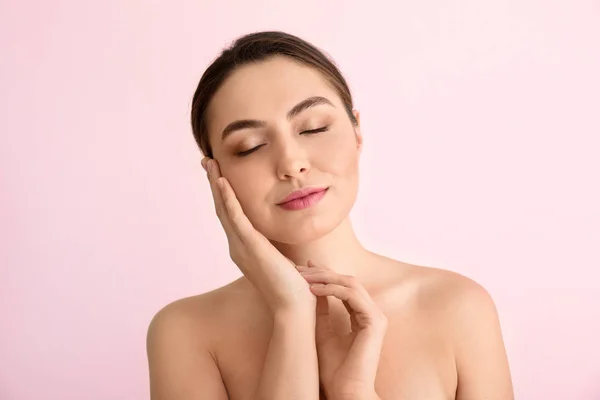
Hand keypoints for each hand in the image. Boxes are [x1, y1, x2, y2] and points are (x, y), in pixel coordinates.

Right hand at [202, 158, 314, 312]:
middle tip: (207, 161)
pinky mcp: (250, 245)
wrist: (295, 307)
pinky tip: (221, 181)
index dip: (224, 194)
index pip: (231, 215)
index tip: (219, 175)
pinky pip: (235, 217)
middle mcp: (238, 246)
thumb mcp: (288, 266)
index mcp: (246, 249)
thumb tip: (304, 259)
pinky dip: (227, 198)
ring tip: (210, 163)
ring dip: (216, 184)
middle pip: (222, 208)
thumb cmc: (295, 289)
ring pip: (224, 209)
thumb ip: (287, 258)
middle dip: (214, 183)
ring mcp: (241, 246)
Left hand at [297, 261, 386, 399]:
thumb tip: (312, 288)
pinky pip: (352, 295)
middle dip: (323, 272)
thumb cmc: (333, 370)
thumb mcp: (321, 332)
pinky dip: (332, 289)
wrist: (345, 392)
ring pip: (351, 284)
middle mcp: (371, 314)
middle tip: (301, 267)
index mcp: (362, 316)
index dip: (326, 274)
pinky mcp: (374, 321)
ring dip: (325, 277)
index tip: (305, 267)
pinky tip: (314, 290)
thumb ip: (320, 311)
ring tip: (304, 277)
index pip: (345, 287)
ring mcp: (376, 317)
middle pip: (348, 281)